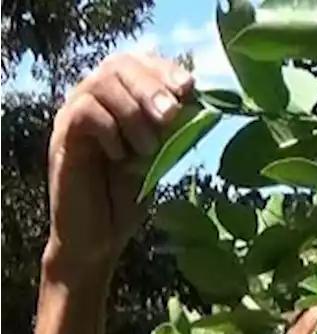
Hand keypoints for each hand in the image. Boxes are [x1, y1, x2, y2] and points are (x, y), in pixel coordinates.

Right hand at [43, 51, 193, 289]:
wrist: (99, 237)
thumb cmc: (131, 195)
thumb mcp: (161, 156)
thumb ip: (175, 128)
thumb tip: (202, 102)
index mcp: (120, 97)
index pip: (139, 61)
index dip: (164, 69)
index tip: (189, 88)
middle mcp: (94, 98)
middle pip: (120, 64)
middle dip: (152, 86)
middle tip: (172, 115)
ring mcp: (75, 115)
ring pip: (102, 83)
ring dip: (134, 112)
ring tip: (148, 149)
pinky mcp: (63, 137)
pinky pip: (85, 113)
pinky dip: (110, 130)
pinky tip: (121, 156)